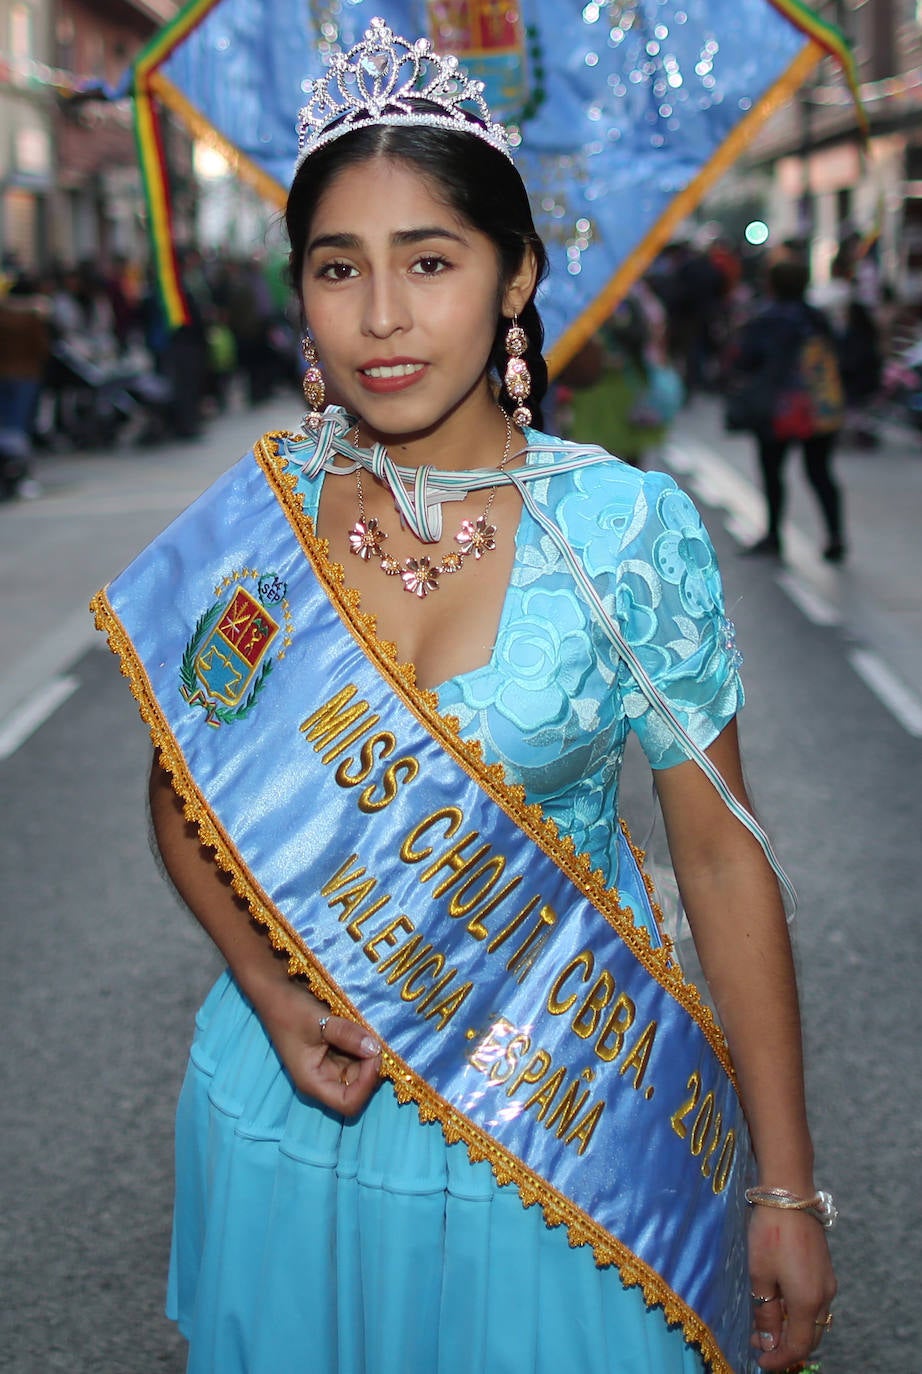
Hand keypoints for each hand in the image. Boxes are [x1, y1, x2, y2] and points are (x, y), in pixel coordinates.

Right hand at [258, 975, 381, 1115]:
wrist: (277, 992)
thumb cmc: (290, 1010)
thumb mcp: (318, 1021)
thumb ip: (347, 1035)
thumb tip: (375, 1048)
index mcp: (314, 1081)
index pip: (348, 1103)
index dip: (366, 1086)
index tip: (375, 1056)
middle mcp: (324, 1079)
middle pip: (358, 1088)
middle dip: (372, 1068)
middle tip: (379, 1040)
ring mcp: (330, 1066)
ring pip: (361, 1071)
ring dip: (371, 1055)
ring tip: (374, 1032)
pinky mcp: (335, 1052)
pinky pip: (357, 1055)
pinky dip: (366, 1045)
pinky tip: (368, 1029)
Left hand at [748, 1206, 836, 1369]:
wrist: (790, 1194)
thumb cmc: (770, 1233)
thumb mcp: (760, 1275)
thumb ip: (765, 1311)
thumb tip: (767, 1341)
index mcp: (807, 1302)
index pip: (798, 1346)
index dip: (780, 1359)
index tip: (760, 1361)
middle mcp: (824, 1296)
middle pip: (809, 1337)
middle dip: (786, 1347)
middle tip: (760, 1345)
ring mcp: (827, 1282)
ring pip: (813, 1320)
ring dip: (792, 1329)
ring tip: (765, 1324)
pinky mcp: (825, 1269)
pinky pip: (815, 1303)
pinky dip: (799, 1313)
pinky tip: (779, 1303)